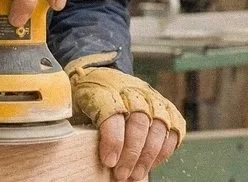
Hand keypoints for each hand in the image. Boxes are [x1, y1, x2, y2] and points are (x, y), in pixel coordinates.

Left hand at [66, 52, 184, 180]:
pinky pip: (173, 129)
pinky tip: (151, 163)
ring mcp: (152, 98)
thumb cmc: (86, 97)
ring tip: (136, 175)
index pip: (113, 113)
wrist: (101, 75)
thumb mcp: (74, 106)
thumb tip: (77, 155)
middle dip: (132, 153)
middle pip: (139, 121)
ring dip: (148, 155)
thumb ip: (78, 126)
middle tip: (122, 174)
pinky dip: (164, 150)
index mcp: (105, 89)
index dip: (113, 139)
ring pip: (158, 126)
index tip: (109, 161)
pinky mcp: (166, 107)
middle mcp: (132, 91)